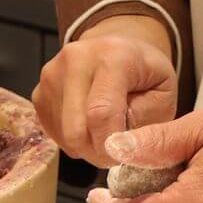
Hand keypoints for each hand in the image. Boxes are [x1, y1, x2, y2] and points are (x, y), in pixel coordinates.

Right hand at [32, 22, 176, 167]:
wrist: (118, 48)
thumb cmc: (145, 73)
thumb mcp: (163, 93)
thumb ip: (146, 121)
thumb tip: (119, 147)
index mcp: (112, 55)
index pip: (101, 112)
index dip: (112, 145)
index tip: (125, 154)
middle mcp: (74, 59)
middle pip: (76, 130)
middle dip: (99, 152)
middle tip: (117, 150)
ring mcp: (51, 75)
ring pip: (65, 136)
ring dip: (88, 147)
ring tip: (106, 130)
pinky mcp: (38, 92)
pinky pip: (54, 134)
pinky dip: (74, 141)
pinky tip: (89, 125)